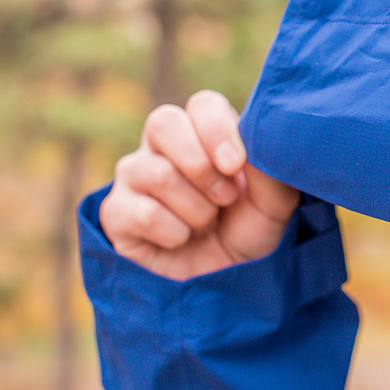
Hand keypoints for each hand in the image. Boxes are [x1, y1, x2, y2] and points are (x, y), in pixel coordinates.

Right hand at [99, 90, 299, 279]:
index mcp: (202, 133)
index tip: (236, 165)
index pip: (202, 105)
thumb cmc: (248, 232)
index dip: (218, 130)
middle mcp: (162, 147)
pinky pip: (144, 213)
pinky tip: (181, 240)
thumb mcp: (274, 202)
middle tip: (226, 199)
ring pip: (158, 174)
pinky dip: (176, 233)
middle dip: (201, 165)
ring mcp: (134, 177)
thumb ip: (268, 167)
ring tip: (207, 224)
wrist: (225, 284)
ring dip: (198, 209)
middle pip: (163, 121)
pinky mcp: (115, 213)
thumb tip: (254, 141)